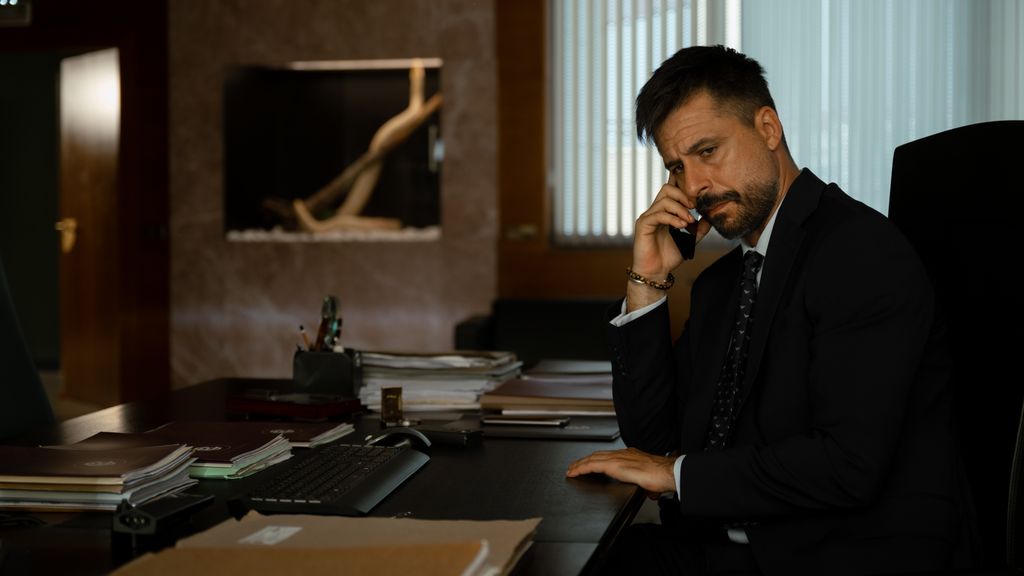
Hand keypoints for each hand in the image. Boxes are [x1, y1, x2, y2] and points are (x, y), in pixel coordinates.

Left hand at [566, 447, 676, 496]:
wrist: (666, 472)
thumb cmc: (662, 475)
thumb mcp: (651, 480)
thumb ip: (647, 485)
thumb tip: (650, 492)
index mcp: (631, 455)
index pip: (608, 456)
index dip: (597, 459)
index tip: (590, 463)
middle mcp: (622, 454)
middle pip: (597, 455)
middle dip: (584, 460)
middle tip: (574, 466)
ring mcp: (617, 458)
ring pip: (591, 459)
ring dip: (579, 464)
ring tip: (571, 470)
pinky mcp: (613, 465)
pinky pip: (591, 465)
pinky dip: (581, 468)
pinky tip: (574, 473)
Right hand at [626, 179, 711, 310]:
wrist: (657, 272)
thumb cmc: (669, 256)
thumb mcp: (690, 239)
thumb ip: (699, 228)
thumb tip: (710, 217)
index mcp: (665, 212)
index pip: (673, 191)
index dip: (686, 192)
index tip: (698, 204)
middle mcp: (655, 211)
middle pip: (667, 188)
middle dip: (683, 196)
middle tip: (694, 208)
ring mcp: (648, 217)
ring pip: (664, 200)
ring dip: (680, 209)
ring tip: (689, 221)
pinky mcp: (643, 224)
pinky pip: (658, 214)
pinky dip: (673, 218)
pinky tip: (681, 226)